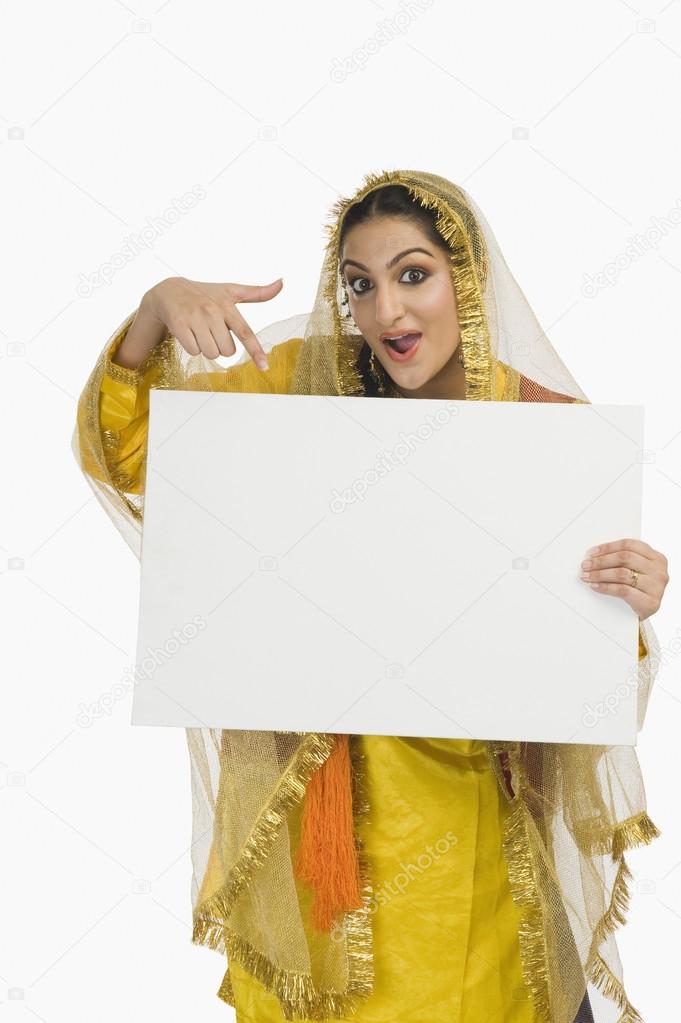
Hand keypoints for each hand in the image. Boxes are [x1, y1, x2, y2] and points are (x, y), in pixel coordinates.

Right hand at [142, 276, 283, 370]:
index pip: (245, 332)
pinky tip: (188, 333)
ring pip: (210, 353)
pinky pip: (193, 351)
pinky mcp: (179, 325)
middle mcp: (212, 311)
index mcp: (227, 306)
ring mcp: (195, 318)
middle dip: (221, 346)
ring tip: (200, 332)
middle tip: (212, 333)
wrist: (169, 291)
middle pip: (227, 351)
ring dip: (206, 348)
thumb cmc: (205, 294)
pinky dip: (192, 348)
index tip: (264, 367)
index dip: (256, 351)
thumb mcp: (230, 291)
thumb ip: (257, 293)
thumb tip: (281, 283)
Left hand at [580, 539, 668, 619]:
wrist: (642, 615)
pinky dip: (605, 587)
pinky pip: (623, 590)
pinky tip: (595, 586)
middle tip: (585, 565)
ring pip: (622, 574)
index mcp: (656, 558)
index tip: (591, 553)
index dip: (608, 547)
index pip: (629, 545)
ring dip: (600, 574)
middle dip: (601, 561)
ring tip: (586, 576)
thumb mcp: (636, 571)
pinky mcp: (650, 602)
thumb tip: (594, 555)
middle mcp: (659, 571)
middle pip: (625, 558)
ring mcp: (656, 587)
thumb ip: (623, 561)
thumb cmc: (638, 590)